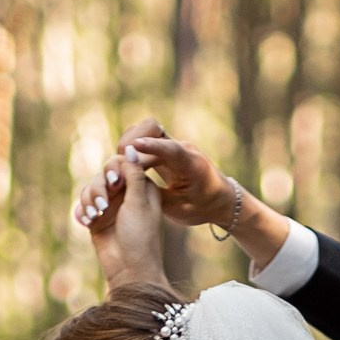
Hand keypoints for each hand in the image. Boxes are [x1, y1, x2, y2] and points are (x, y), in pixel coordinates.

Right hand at [72, 147, 166, 290]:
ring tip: (95, 216)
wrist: (130, 270)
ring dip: (90, 200)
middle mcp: (125, 193)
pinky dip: (83, 211)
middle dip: (99, 187)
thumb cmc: (141, 237)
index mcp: (142, 186)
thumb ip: (134, 174)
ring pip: (91, 188)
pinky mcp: (97, 219)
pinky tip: (87, 221)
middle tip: (103, 204)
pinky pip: (83, 204)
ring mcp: (111, 206)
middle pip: (103, 173)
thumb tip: (131, 147)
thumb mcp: (140, 202)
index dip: (114, 169)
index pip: (122, 162)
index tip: (114, 182)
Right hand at [115, 120, 238, 227]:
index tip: (132, 148)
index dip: (152, 147)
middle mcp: (183, 148)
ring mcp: (174, 144)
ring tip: (120, 164)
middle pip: (152, 130)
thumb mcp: (180, 210)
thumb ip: (157, 195)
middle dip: (132, 144)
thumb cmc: (201, 208)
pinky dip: (132, 146)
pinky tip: (124, 162)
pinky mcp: (166, 146)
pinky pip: (145, 137)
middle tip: (119, 166)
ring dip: (130, 142)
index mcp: (192, 165)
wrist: (220, 199)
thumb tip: (130, 182)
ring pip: (146, 130)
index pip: (171, 149)